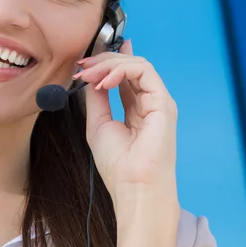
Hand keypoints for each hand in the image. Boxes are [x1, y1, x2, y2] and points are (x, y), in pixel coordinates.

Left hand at [72, 40, 178, 204]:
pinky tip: (103, 82)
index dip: (107, 63)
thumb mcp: (98, 124)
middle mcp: (150, 101)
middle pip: (131, 66)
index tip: (84, 62)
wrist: (133, 186)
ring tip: (88, 74)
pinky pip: (144, 71)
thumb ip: (98, 98)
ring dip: (109, 64)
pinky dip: (121, 70)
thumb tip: (93, 77)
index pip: (126, 76)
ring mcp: (158, 100)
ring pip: (138, 64)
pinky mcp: (163, 101)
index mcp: (136, 109)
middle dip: (103, 61)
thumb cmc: (117, 163)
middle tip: (81, 66)